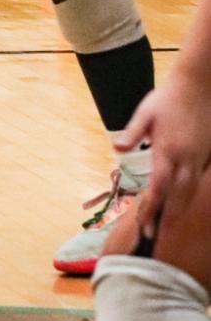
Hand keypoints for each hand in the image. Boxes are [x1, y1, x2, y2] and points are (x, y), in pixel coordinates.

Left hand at [118, 69, 210, 234]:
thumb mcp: (146, 112)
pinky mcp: (207, 153)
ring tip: (169, 226)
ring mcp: (199, 157)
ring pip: (191, 190)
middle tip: (155, 236)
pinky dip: (191, 195)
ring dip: (180, 210)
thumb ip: (133, 132)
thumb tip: (117, 149)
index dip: (152, 208)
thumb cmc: (168, 96)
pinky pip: (199, 180)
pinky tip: (184, 202)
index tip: (143, 225)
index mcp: (167, 150)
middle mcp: (186, 158)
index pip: (159, 186)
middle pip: (177, 196)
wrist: (199, 83)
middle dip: (166, 218)